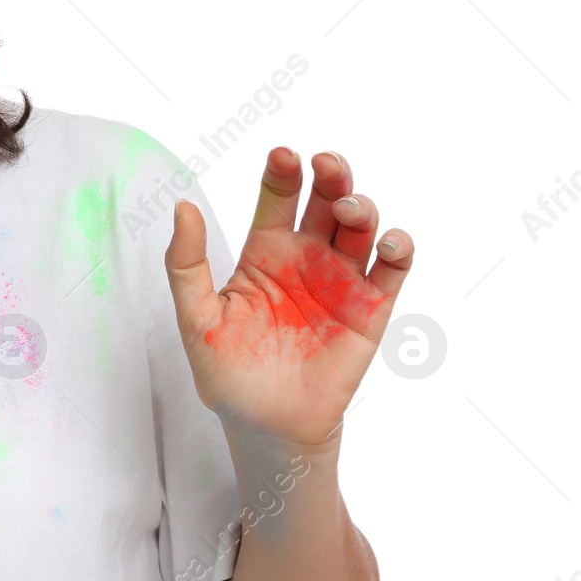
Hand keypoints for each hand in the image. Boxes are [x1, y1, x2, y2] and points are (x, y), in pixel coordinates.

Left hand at [163, 148, 414, 446]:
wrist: (265, 426)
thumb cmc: (227, 371)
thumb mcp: (196, 316)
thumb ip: (186, 263)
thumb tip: (181, 206)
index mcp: (266, 251)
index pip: (277, 198)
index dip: (282, 173)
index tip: (284, 154)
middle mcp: (307, 257)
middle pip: (326, 200)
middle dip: (332, 175)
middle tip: (327, 163)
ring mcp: (341, 280)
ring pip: (361, 228)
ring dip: (361, 208)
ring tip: (347, 211)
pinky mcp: (371, 310)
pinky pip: (392, 271)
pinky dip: (398, 250)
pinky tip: (390, 243)